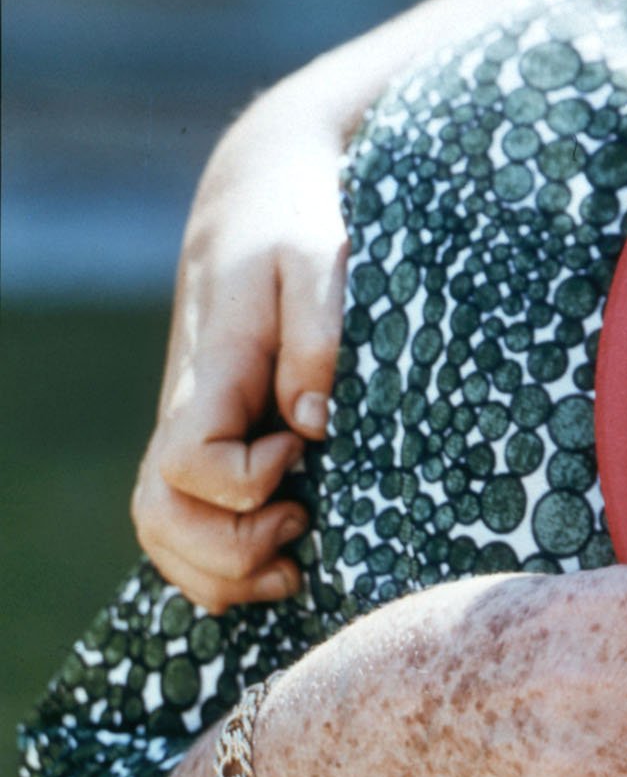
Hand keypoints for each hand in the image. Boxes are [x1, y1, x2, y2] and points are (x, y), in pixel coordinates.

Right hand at [134, 98, 352, 609]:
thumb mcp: (318, 259)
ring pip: (161, 535)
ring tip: (296, 560)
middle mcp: (185, 414)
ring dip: (223, 573)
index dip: (248, 479)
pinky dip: (218, 566)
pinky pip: (181, 528)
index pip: (189, 461)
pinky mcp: (205, 442)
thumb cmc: (295, 228)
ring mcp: (188, 432)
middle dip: (233, 550)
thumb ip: (319, 337)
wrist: (255, 202)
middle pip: (158, 518)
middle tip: (304, 519)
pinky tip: (279, 559)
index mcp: (212, 374)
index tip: (304, 444)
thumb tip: (314, 425)